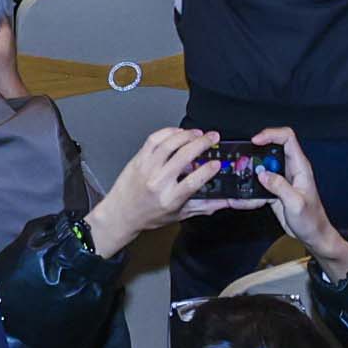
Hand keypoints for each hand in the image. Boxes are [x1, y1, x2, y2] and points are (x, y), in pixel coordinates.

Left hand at [87, 129, 216, 254]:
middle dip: (201, 143)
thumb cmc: (150, 215)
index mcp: (170, 200)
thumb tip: (225, 201)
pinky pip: (154, 140)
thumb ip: (204, 206)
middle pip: (182, 157)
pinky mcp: (139, 159)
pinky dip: (168, 132)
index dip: (207, 171)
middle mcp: (158, 183)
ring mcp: (147, 169)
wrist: (121, 213)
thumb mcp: (180, 215)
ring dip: (187, 135)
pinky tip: (179, 132)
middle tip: (213, 137)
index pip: (192, 182)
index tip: (217, 163)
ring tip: (199, 133)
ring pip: (169, 144)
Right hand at [253, 130, 347, 274]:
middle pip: (271, 149)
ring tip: (240, 180)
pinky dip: (250, 189)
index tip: (255, 140)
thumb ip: (280, 187)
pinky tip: (242, 199)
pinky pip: (260, 184)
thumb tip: (263, 174)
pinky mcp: (276, 190)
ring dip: (251, 172)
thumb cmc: (312, 220)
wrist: (313, 235)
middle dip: (256, 152)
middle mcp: (291, 169)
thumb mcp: (296, 203)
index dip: (271, 134)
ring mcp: (282, 179)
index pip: (287, 138)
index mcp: (300, 167)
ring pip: (263, 166)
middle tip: (243, 160)